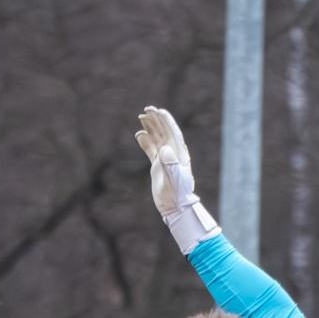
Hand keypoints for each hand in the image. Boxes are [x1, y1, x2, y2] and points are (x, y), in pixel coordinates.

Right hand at [134, 105, 218, 252]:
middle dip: (156, 120)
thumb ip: (170, 163)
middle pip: (164, 132)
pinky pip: (151, 150)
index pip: (173, 132)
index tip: (157, 111)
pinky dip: (145, 142)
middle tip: (147, 110)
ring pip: (157, 139)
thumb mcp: (174, 178)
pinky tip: (139, 135)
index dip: (165, 121)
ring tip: (142, 117)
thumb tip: (164, 148)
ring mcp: (165, 159)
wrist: (175, 207)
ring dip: (150, 128)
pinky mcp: (158, 166)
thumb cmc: (177, 194)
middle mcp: (173, 154)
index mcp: (179, 154)